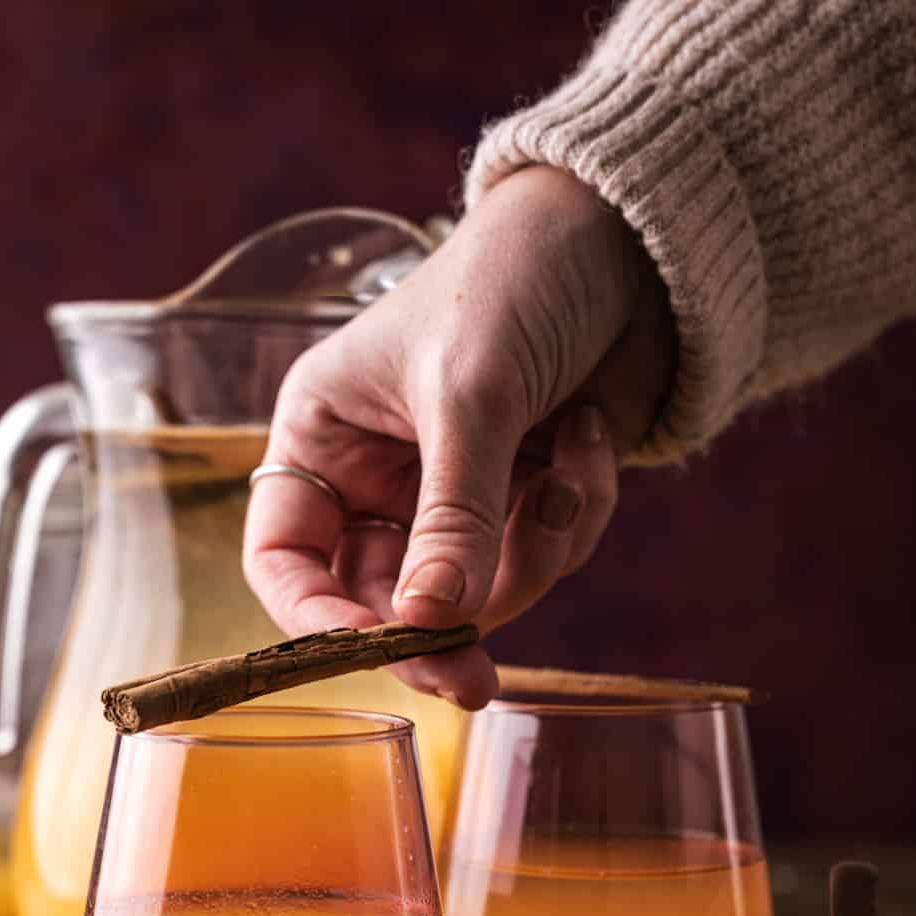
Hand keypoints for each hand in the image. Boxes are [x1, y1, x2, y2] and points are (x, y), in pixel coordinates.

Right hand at [243, 165, 675, 706]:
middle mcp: (377, 475)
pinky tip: (590, 440)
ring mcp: (454, 493)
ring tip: (568, 479)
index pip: (284, 557)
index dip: (315, 618)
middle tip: (480, 680)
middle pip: (383, 601)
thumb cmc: (515, 278)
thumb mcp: (472, 394)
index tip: (373, 651)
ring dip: (533, 553)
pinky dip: (576, 515)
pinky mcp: (524, 499)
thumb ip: (453, 515)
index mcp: (324, 435)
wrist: (631, 236)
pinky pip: (541, 559)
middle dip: (443, 626)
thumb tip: (430, 621)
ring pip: (475, 594)